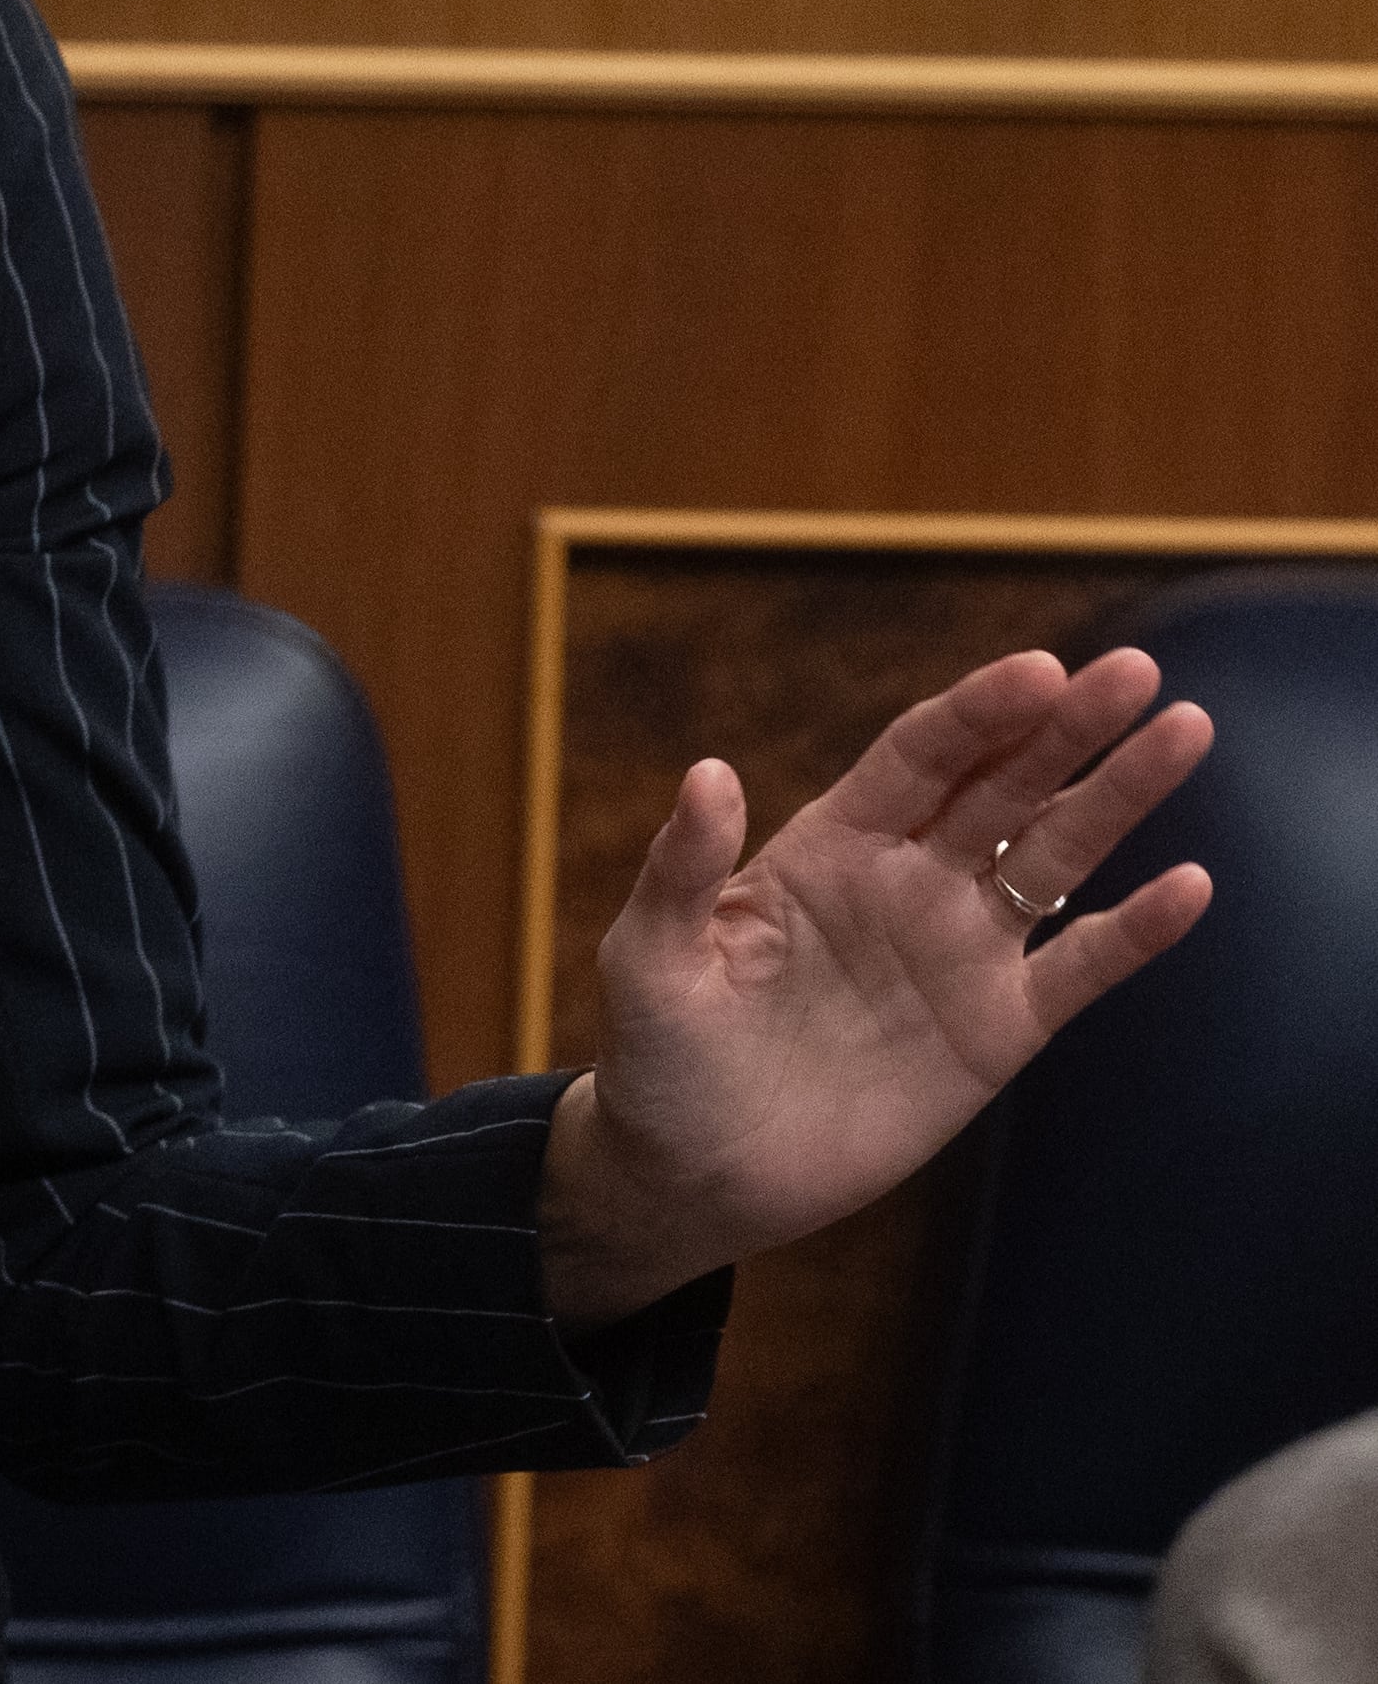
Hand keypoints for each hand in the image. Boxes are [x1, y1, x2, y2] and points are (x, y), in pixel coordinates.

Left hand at [537, 648, 1213, 1325]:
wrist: (699, 1171)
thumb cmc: (661, 1054)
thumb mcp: (652, 957)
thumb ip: (684, 868)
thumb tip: (709, 771)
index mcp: (828, 846)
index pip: (919, 757)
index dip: (978, 710)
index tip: (1040, 669)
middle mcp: (906, 881)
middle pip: (1001, 784)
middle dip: (1068, 727)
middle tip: (1136, 671)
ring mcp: (957, 951)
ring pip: (1053, 854)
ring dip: (1118, 797)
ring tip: (1186, 730)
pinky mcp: (994, 1029)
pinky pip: (1077, 969)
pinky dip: (1133, 931)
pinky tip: (1188, 884)